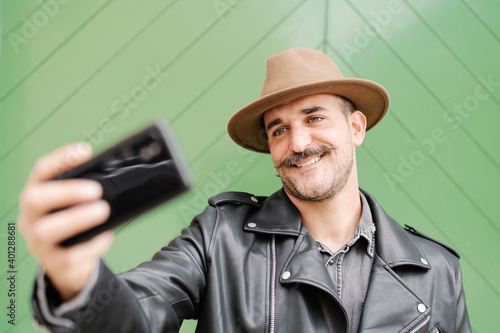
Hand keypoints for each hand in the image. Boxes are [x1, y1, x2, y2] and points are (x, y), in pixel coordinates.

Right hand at [18, 142, 112, 300]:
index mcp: (38, 195)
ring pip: (46, 230)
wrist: (68, 263)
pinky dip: (90, 245)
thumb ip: (88, 188)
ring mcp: (38, 242)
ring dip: (76, 218)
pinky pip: (68, 256)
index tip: (86, 151)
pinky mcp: (53, 262)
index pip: (41, 171)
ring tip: (102, 210)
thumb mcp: (76, 204)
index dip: (60, 159)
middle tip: (96, 190)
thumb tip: (119, 171)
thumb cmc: (75, 225)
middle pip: (35, 199)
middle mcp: (31, 217)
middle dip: (66, 192)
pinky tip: (105, 237)